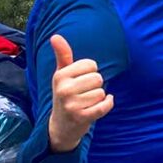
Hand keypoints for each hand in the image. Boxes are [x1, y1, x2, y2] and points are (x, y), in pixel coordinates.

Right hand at [47, 34, 112, 152]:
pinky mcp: (82, 117)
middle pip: (98, 78)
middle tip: (84, 94)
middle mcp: (64, 89)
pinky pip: (104, 106)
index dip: (90, 72)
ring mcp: (72, 105)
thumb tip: (56, 36)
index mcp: (60, 76)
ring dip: (98, 97)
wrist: (61, 125)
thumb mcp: (61, 75)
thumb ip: (62, 55)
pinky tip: (103, 104)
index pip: (91, 64)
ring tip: (87, 102)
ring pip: (101, 92)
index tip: (81, 80)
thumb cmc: (64, 95)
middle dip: (95, 85)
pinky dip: (107, 104)